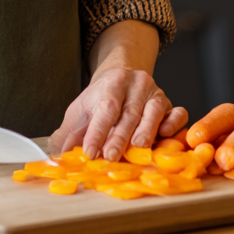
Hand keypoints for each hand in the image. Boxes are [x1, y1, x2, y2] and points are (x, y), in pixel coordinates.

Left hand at [49, 65, 187, 161]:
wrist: (122, 76)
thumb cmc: (99, 100)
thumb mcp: (80, 111)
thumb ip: (68, 134)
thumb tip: (56, 157)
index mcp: (111, 83)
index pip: (105, 107)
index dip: (98, 131)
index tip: (89, 152)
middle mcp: (135, 84)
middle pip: (128, 113)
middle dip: (119, 137)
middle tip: (110, 157)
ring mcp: (155, 93)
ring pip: (154, 111)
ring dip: (147, 132)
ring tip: (138, 149)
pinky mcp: (170, 104)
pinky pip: (178, 113)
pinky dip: (174, 125)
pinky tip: (166, 137)